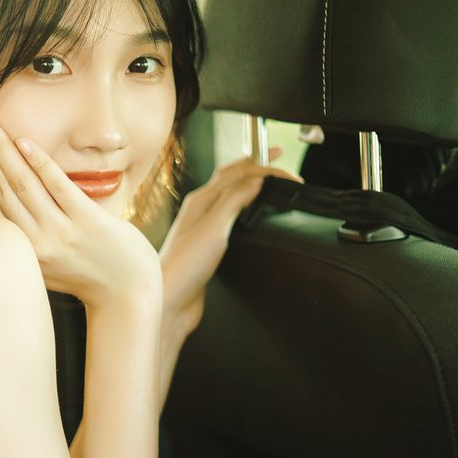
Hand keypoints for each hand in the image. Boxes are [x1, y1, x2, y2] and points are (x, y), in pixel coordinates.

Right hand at [0, 112, 160, 308]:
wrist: (127, 293)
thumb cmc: (84, 273)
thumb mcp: (43, 259)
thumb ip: (21, 232)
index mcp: (19, 249)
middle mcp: (34, 242)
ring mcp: (61, 233)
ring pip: (22, 184)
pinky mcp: (88, 224)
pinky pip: (59, 189)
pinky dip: (40, 164)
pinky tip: (23, 142)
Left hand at [159, 150, 300, 337]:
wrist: (169, 300)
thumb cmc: (184, 266)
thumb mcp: (214, 227)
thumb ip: (234, 200)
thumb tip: (256, 178)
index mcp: (200, 200)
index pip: (237, 172)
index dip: (264, 167)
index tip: (288, 169)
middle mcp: (199, 209)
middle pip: (230, 177)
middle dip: (254, 165)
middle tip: (277, 157)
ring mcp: (202, 226)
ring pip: (229, 194)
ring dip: (248, 182)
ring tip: (266, 178)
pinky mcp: (206, 244)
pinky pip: (228, 215)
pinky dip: (244, 206)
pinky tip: (250, 214)